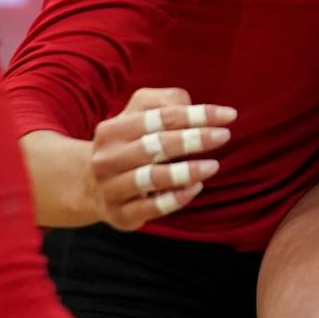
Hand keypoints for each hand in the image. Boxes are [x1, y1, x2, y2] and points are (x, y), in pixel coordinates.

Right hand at [19, 87, 233, 229]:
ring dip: (186, 171)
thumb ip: (167, 101)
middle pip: (155, 145)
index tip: (228, 115)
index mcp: (112, 129)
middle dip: (193, 139)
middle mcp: (107, 158)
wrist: (90, 185)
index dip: (196, 115)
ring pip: (152, 178)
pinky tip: (195, 188)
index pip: (160, 117)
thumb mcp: (140, 113)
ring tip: (213, 166)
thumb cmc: (129, 142)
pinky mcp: (120, 215)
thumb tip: (192, 107)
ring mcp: (111, 188)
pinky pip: (151, 208)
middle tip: (223, 136)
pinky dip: (175, 198)